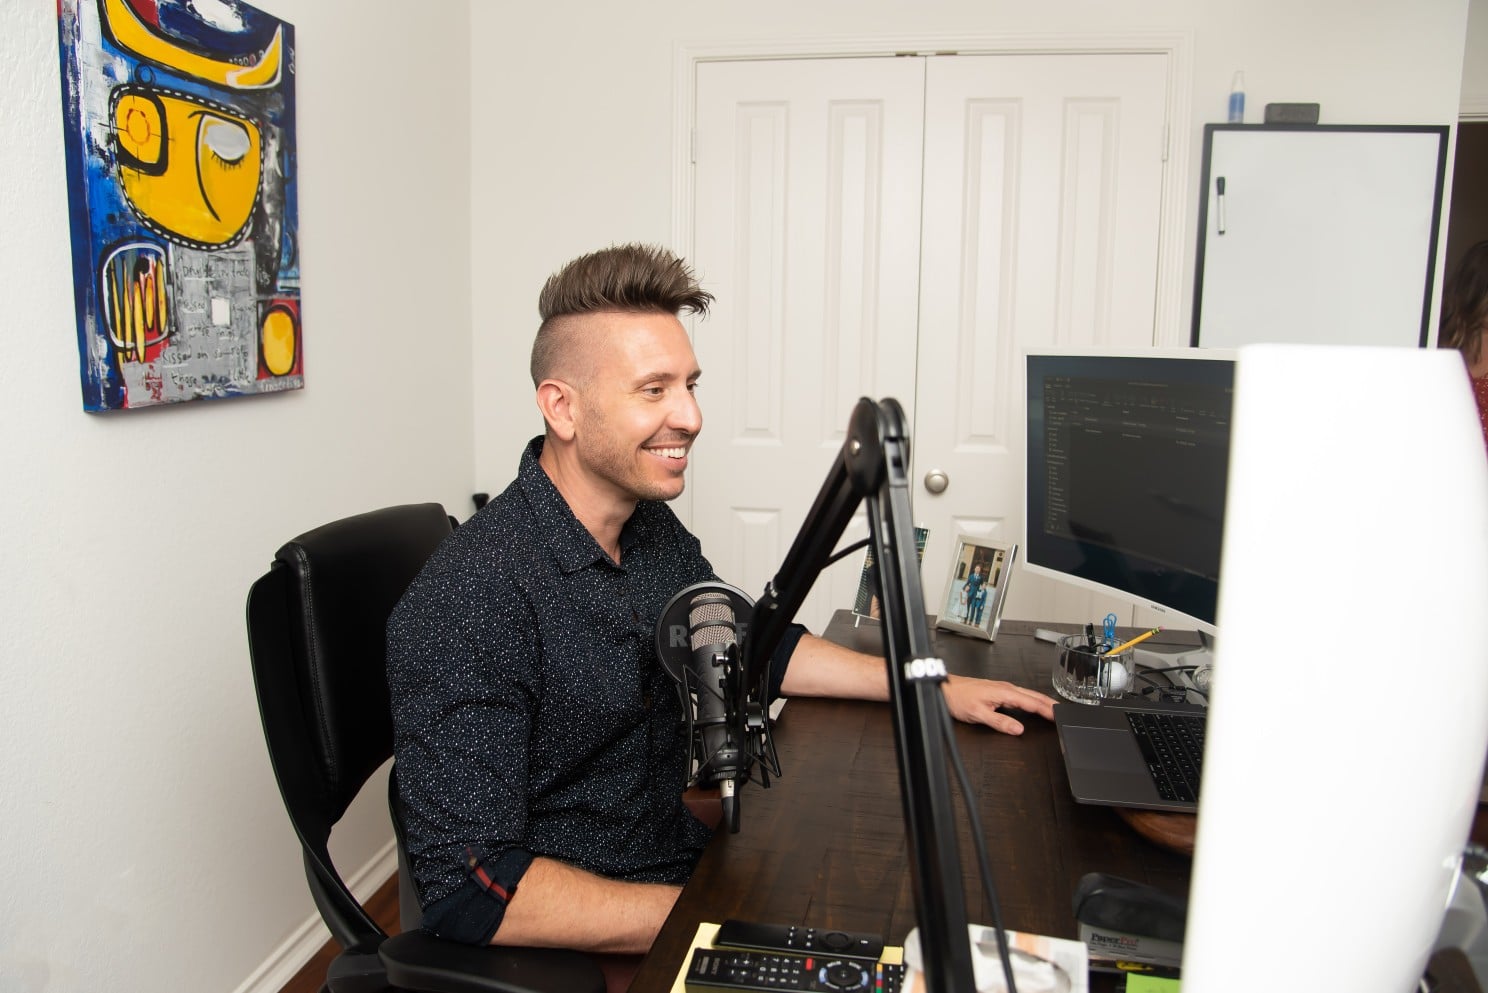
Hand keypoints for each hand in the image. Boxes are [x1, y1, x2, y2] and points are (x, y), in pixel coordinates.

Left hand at [942, 675, 1056, 735]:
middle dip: (1049, 704)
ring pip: (1028, 694)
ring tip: (1053, 708)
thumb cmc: (959, 698)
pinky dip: (1031, 699)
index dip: (1046, 710)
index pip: (1031, 703)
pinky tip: (1032, 704)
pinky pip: (1020, 694)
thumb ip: (1000, 722)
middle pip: (1033, 696)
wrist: (946, 689)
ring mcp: (1002, 688)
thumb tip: (1018, 729)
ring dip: (1041, 701)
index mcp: (1004, 692)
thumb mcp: (979, 714)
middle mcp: (1006, 688)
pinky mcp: (998, 690)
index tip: (1058, 717)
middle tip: (1063, 712)